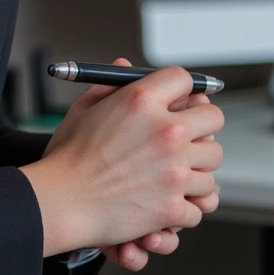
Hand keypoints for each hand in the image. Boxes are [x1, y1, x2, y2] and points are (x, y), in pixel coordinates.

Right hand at [84, 59, 222, 270]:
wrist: (60, 202)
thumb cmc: (67, 158)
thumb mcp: (84, 110)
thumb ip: (110, 86)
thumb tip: (124, 65)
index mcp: (142, 101)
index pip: (185, 80)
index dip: (184, 90)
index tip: (185, 101)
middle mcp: (165, 132)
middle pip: (213, 119)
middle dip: (203, 128)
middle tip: (189, 139)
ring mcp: (174, 171)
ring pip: (211, 166)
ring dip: (195, 172)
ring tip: (174, 177)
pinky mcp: (173, 206)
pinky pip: (198, 207)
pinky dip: (184, 209)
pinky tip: (166, 205)